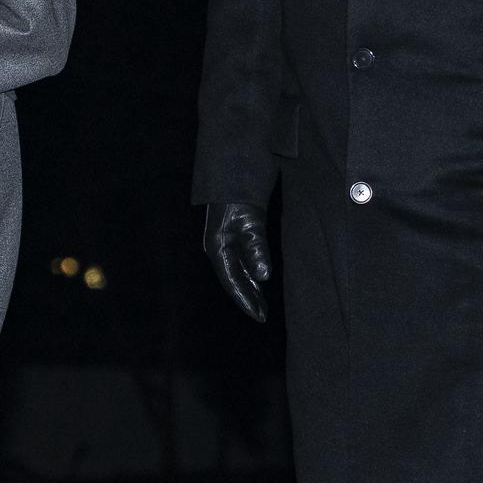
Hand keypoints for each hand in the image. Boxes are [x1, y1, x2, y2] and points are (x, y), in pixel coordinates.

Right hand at [204, 201, 273, 322]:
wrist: (234, 166)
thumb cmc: (240, 194)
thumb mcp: (250, 221)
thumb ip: (256, 248)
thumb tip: (263, 276)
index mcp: (218, 247)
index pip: (232, 282)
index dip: (245, 301)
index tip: (259, 316)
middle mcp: (219, 247)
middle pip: (233, 280)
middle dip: (248, 298)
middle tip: (263, 315)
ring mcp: (224, 241)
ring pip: (238, 271)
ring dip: (250, 288)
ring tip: (263, 304)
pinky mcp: (233, 234)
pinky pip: (241, 261)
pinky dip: (251, 273)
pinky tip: (259, 279)